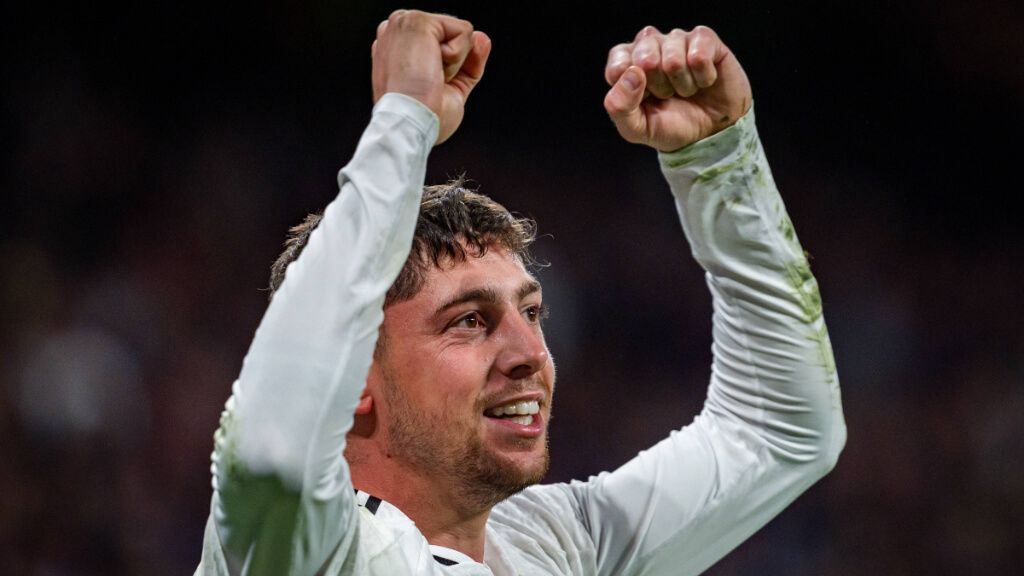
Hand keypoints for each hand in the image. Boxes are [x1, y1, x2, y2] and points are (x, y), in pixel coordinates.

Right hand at [371, 10, 490, 144]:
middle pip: (452, 36)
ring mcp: (405, 23)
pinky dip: (457, 57)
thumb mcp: (453, 89)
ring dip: (454, 63)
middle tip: (429, 84)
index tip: (429, 88)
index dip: (450, 68)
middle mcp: (397, 32)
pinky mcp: (417, 21)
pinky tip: (432, 68)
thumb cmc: (422, 118)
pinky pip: (464, 32)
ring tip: (428, 76)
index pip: (442, 44)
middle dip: (454, 64)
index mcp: (397, 48)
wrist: (409, 124)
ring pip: (460, 33)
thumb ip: (468, 62)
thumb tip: (482, 38)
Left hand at [603, 26, 751, 151]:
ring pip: (673, 60)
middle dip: (659, 88)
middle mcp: (649, 44)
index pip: (618, 65)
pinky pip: (699, 56)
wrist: (711, 132)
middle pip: (645, 60)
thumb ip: (620, 107)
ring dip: (683, 85)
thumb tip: (632, 74)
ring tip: (687, 90)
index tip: (644, 100)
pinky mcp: (704, 38)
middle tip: (668, 95)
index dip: (632, 90)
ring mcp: (676, 38)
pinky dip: (703, 78)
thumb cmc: (671, 125)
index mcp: (626, 62)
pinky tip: (703, 81)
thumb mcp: (637, 129)